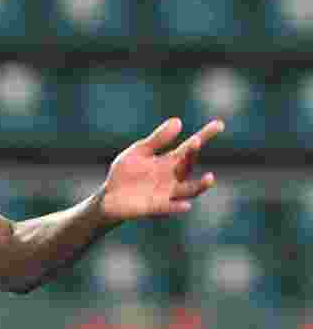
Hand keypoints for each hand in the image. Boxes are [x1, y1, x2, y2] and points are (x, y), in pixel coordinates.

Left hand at [100, 117, 223, 222]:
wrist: (108, 197)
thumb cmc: (126, 173)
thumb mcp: (139, 152)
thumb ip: (157, 140)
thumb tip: (178, 121)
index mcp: (169, 161)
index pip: (190, 148)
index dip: (206, 136)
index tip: (219, 124)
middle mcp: (172, 177)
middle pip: (189, 165)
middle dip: (193, 154)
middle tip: (196, 141)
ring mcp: (166, 193)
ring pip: (189, 190)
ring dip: (200, 186)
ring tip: (210, 178)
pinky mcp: (155, 207)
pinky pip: (169, 208)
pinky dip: (178, 207)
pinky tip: (186, 205)